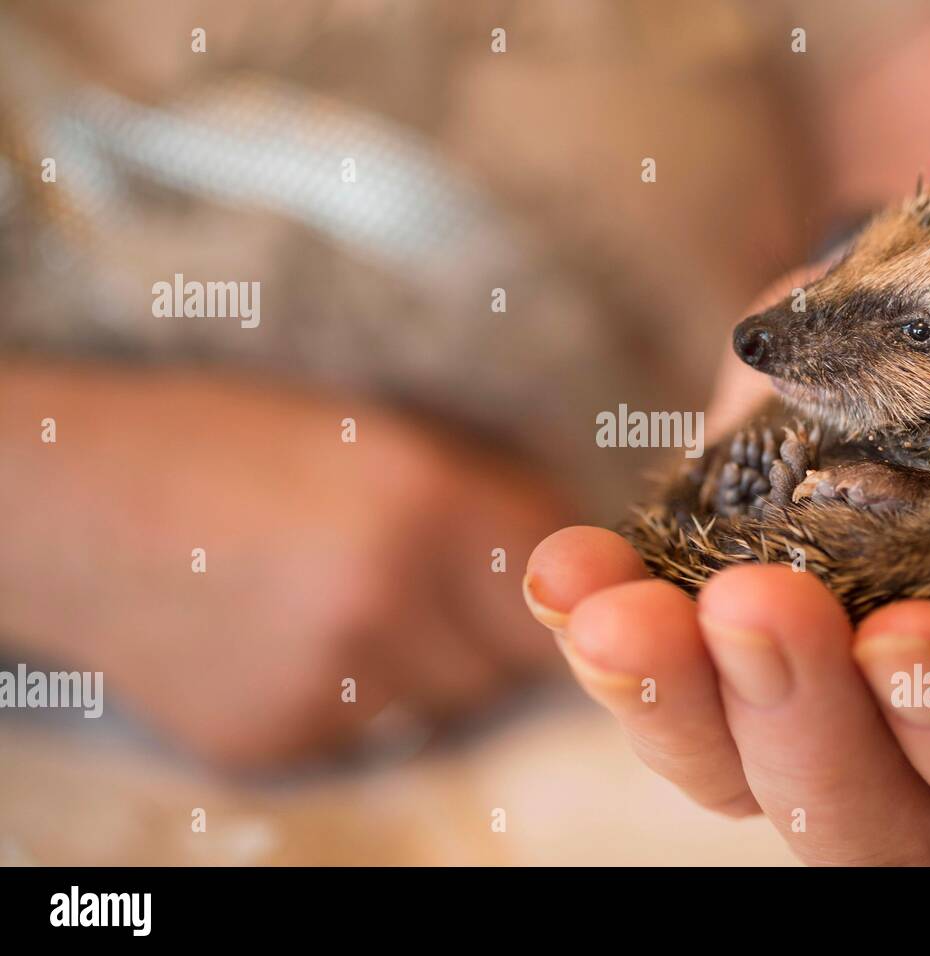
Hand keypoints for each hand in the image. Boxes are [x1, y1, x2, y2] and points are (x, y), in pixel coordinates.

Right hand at [0, 362, 564, 766]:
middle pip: (512, 661)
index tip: (539, 576)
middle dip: (493, 633)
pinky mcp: (281, 735)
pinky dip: (357, 700)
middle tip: (430, 587)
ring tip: (350, 608)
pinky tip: (295, 643)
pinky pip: (372, 733)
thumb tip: (580, 562)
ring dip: (429, 669)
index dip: (557, 579)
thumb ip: (485, 498)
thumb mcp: (374, 428)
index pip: (561, 579)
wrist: (78, 502)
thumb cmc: (234, 443)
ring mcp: (331, 678)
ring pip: (447, 703)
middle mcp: (387, 595)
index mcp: (424, 496)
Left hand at [523, 274, 929, 864]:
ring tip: (612, 603)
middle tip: (758, 603)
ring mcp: (822, 706)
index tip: (914, 634)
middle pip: (876, 826)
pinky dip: (601, 634)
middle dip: (803, 728)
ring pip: (736, 776)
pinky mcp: (724, 653)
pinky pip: (657, 688)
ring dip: (667, 700)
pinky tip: (565, 568)